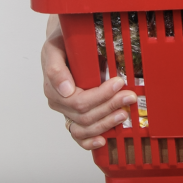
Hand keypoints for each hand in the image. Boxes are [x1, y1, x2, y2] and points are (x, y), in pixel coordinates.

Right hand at [42, 14, 136, 149]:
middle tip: (129, 96)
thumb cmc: (60, 44)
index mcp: (53, 87)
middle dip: (110, 106)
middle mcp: (59, 102)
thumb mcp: (54, 47)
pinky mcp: (73, 116)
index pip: (79, 101)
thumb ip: (56, 67)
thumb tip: (66, 89)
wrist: (62, 42)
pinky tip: (103, 140)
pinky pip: (78, 135)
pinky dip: (89, 141)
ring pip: (84, 128)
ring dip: (106, 123)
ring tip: (123, 114)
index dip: (101, 95)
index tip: (118, 82)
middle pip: (85, 115)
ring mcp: (66, 111)